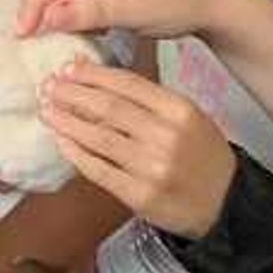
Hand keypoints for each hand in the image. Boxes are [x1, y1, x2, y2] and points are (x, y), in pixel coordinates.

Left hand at [40, 62, 239, 237]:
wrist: (225, 203)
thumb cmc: (202, 156)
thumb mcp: (188, 117)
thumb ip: (150, 101)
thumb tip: (101, 82)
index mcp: (179, 110)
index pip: (127, 84)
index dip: (93, 75)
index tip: (68, 68)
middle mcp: (166, 135)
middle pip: (108, 108)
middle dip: (73, 94)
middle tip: (48, 86)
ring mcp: (151, 167)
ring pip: (99, 137)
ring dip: (68, 121)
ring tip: (47, 110)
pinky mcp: (139, 195)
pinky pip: (99, 170)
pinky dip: (76, 154)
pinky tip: (61, 141)